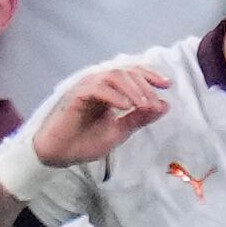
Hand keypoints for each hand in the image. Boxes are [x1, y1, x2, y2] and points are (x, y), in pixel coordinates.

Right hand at [30, 60, 171, 166]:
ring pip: (114, 75)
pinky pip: (99, 87)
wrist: (58, 155)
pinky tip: (126, 107)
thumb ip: (139, 118)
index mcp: (108, 90)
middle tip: (155, 102)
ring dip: (133, 89)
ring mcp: (86, 88)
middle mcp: (97, 84)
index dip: (150, 76)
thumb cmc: (83, 143)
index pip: (132, 73)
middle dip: (145, 85)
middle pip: (126, 71)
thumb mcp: (119, 131)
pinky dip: (115, 95)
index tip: (167, 85)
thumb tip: (164, 105)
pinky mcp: (76, 95)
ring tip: (143, 105)